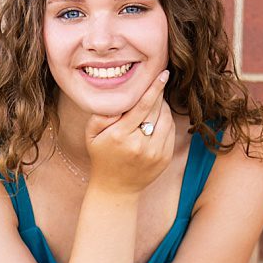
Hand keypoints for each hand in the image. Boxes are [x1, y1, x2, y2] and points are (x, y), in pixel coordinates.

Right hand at [84, 66, 173, 196]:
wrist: (116, 188)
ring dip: (163, 107)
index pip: (142, 106)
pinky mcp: (165, 158)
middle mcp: (141, 144)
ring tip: (154, 103)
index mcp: (121, 135)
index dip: (154, 88)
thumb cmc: (102, 156)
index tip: (163, 74)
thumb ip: (101, 115)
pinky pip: (171, 132)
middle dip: (158, 95)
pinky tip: (157, 119)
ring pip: (166, 120)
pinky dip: (166, 121)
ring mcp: (156, 153)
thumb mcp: (92, 135)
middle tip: (156, 83)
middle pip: (157, 110)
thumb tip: (118, 100)